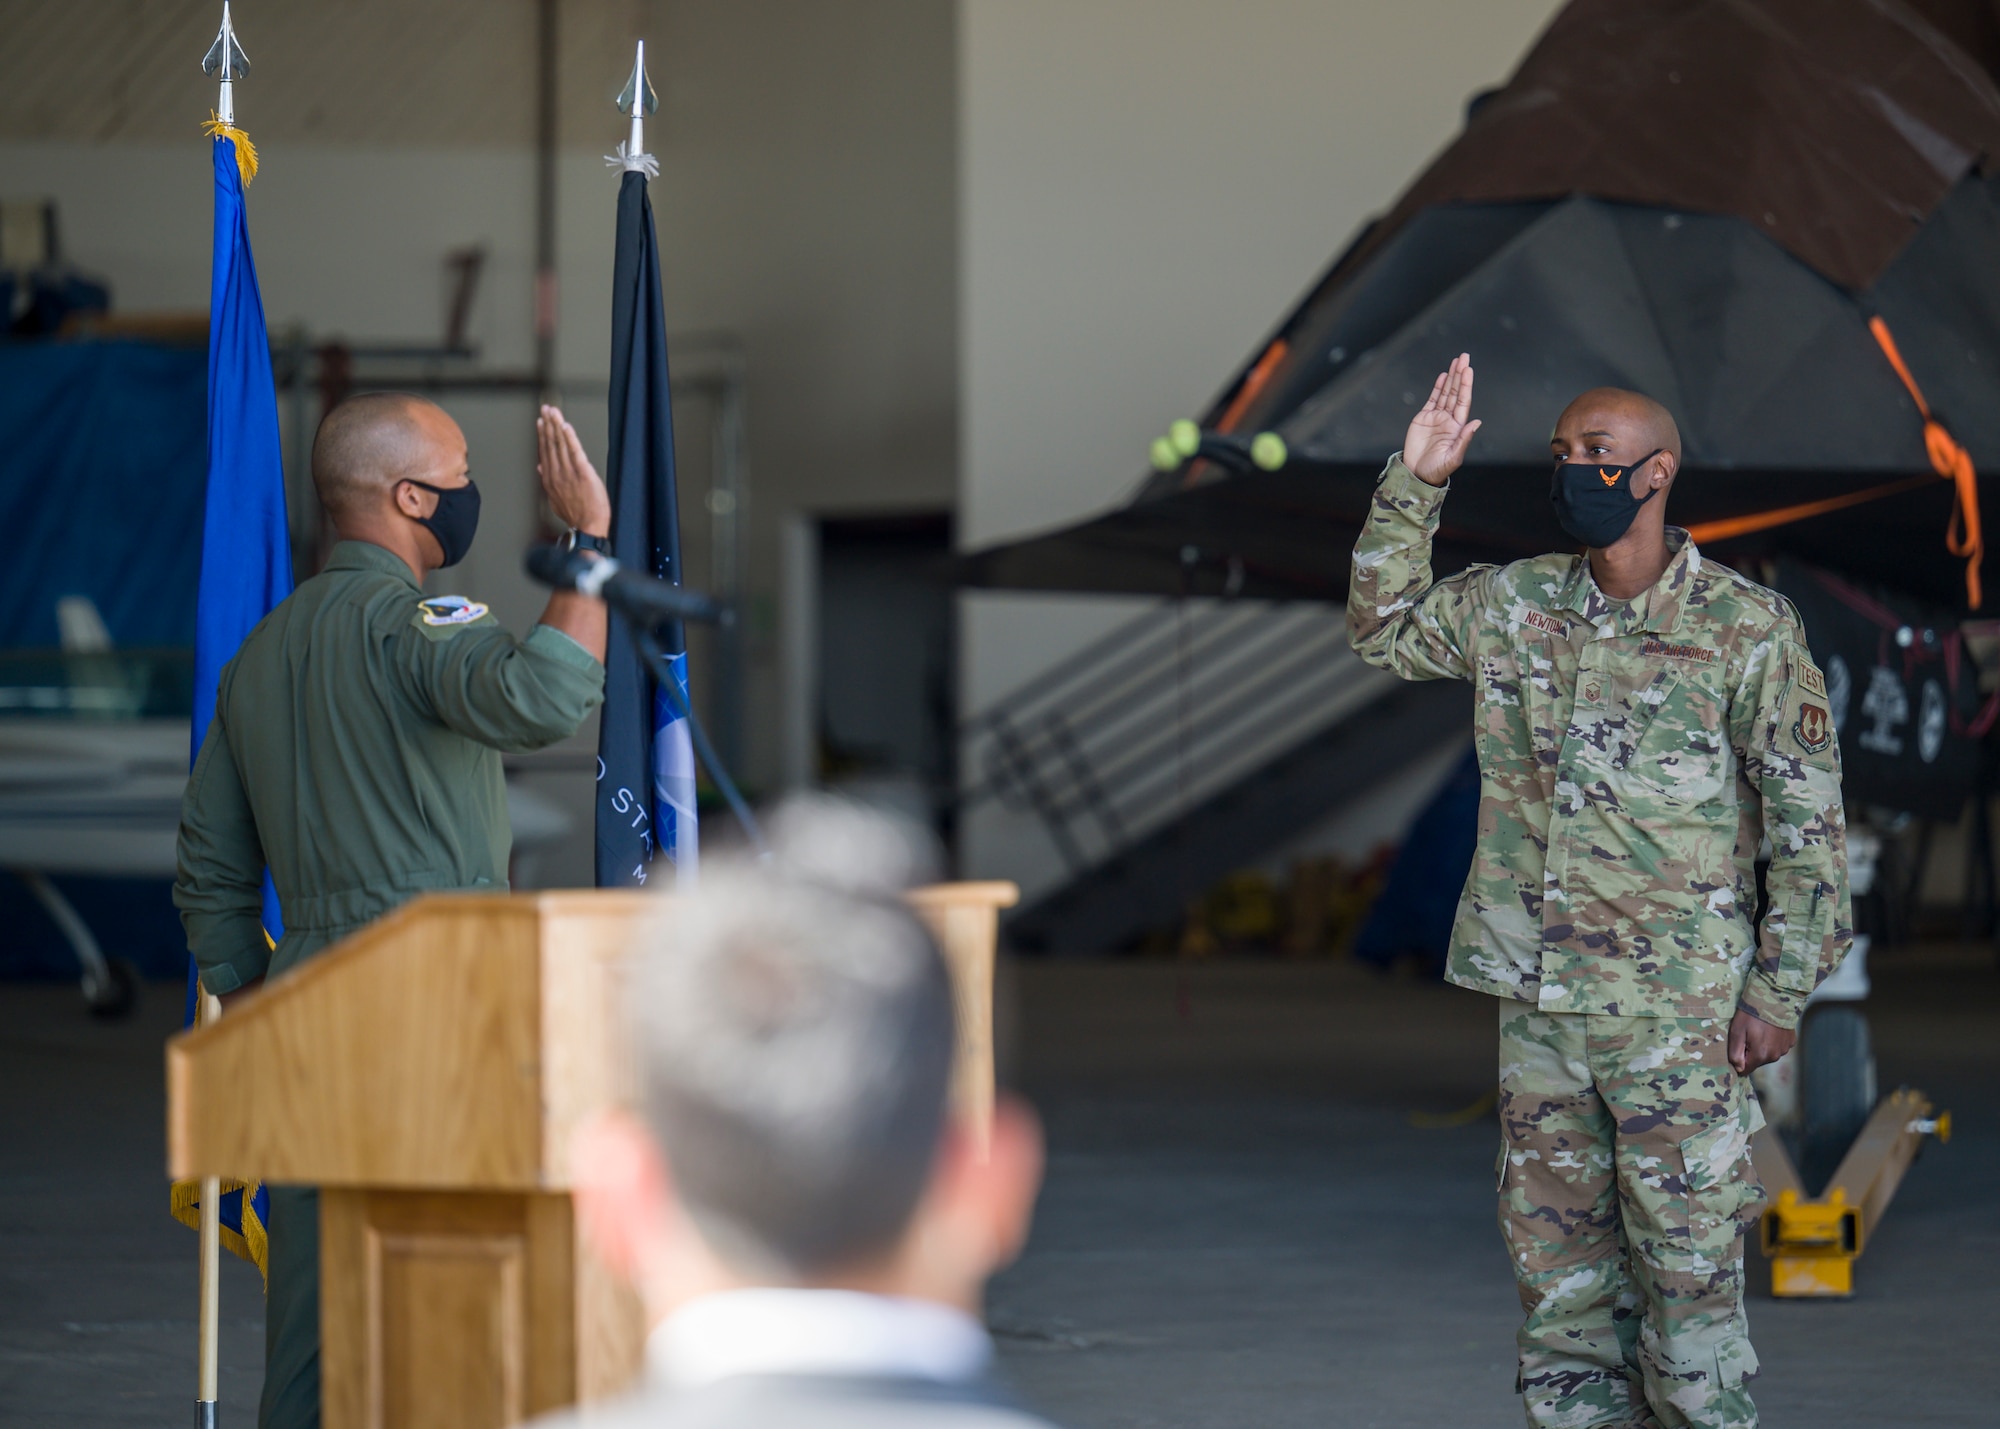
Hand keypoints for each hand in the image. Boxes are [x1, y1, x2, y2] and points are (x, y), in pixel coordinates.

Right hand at [537, 405, 611, 536]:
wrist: (587, 528)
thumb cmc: (576, 515)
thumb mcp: (555, 499)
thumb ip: (547, 481)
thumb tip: (540, 467)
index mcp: (550, 479)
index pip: (545, 451)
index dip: (543, 435)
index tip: (541, 421)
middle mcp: (557, 473)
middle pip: (551, 444)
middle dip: (548, 424)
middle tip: (545, 408)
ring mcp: (569, 473)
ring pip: (560, 444)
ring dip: (556, 425)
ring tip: (553, 411)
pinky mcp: (583, 474)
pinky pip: (575, 452)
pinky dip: (570, 438)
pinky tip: (566, 426)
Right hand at [1402, 352, 1481, 486]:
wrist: (1417, 473)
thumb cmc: (1437, 469)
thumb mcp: (1453, 457)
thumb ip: (1464, 440)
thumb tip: (1476, 422)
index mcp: (1458, 427)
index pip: (1463, 401)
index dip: (1466, 385)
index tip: (1468, 370)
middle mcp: (1449, 419)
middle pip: (1456, 392)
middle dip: (1460, 374)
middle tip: (1463, 357)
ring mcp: (1436, 418)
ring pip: (1446, 393)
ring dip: (1451, 377)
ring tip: (1456, 361)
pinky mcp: (1424, 418)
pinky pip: (1433, 399)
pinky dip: (1438, 387)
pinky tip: (1443, 376)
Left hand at [1728, 1009, 1794, 1074]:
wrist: (1774, 998)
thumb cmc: (1752, 1014)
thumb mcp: (1737, 1032)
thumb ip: (1735, 1053)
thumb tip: (1738, 1069)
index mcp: (1761, 1055)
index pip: (1745, 1069)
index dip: (1739, 1060)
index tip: (1738, 1046)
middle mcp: (1775, 1056)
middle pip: (1757, 1061)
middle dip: (1750, 1051)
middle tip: (1747, 1034)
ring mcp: (1784, 1048)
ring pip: (1768, 1054)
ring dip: (1762, 1046)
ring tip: (1759, 1029)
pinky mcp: (1791, 1041)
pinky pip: (1778, 1046)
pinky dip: (1773, 1040)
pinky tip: (1770, 1028)